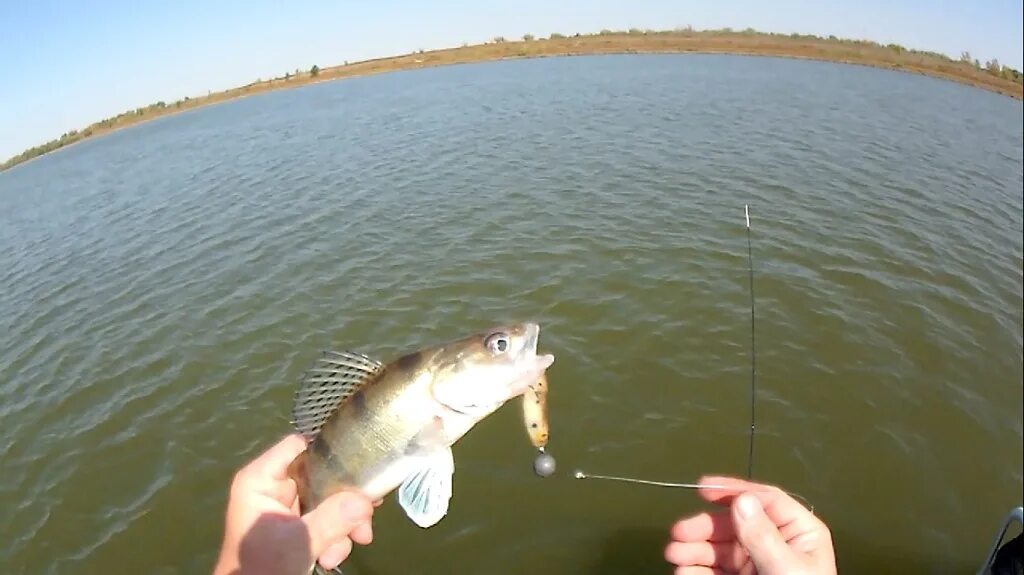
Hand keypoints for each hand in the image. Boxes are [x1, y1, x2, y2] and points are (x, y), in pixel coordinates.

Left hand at [213, 434, 375, 574]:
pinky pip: (326, 519)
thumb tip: (366, 500)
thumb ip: (332, 519)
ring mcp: (287, 508)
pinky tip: (333, 556)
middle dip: (344, 501)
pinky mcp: (297, 527)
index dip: (327, 451)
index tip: (359, 466)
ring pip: (328, 499)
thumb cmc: (261, 568)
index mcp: (262, 480)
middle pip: (320, 475)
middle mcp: (275, 488)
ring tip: (352, 543)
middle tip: (366, 515)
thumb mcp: (299, 542)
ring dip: (344, 523)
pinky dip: (336, 536)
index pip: (298, 446)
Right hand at [665, 476, 835, 574]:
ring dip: (694, 549)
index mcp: (799, 533)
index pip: (764, 501)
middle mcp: (776, 544)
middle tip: (677, 533)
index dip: (733, 491)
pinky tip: (683, 573)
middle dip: (704, 528)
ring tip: (673, 555)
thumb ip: (763, 536)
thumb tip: (741, 500)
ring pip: (720, 549)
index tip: (702, 488)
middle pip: (734, 526)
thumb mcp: (785, 569)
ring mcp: (757, 565)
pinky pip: (715, 572)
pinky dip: (697, 571)